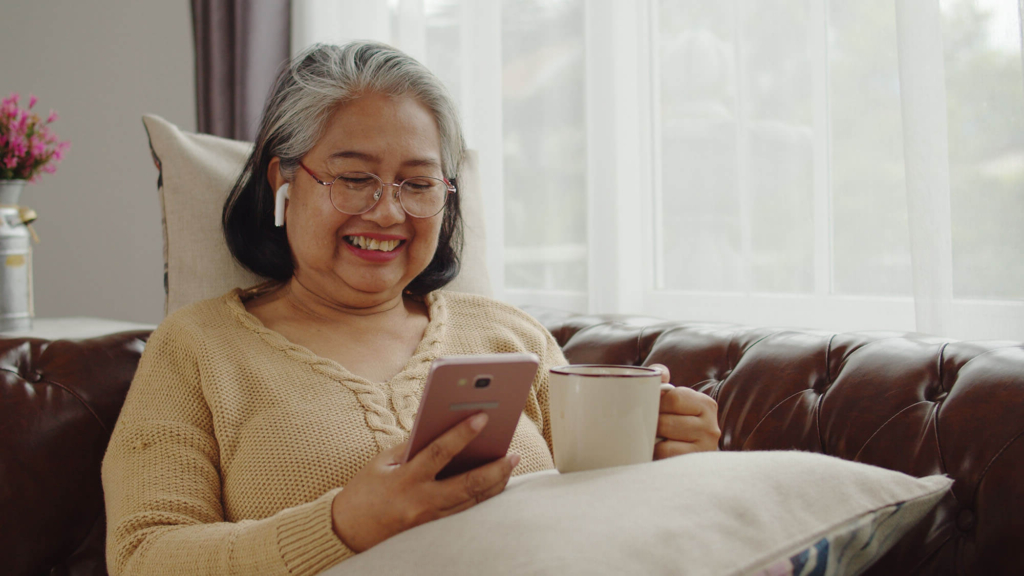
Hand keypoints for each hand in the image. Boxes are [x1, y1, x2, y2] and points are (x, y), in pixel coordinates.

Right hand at [331, 413, 519, 551]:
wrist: (346, 533)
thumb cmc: (364, 492)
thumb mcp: (382, 463)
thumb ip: (411, 447)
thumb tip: (441, 428)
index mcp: (405, 479)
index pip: (439, 452)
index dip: (462, 433)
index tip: (483, 416)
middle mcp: (420, 502)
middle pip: (467, 484)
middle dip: (494, 468)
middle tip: (513, 454)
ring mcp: (429, 521)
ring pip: (471, 502)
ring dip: (494, 484)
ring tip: (510, 465)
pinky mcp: (432, 532)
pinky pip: (464, 514)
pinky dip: (481, 499)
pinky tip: (495, 486)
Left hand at [649, 364, 720, 458]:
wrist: (688, 454)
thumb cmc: (675, 420)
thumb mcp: (673, 397)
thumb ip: (662, 378)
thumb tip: (661, 373)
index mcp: (706, 405)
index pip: (673, 398)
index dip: (656, 403)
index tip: (651, 407)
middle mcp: (711, 428)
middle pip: (665, 422)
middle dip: (652, 424)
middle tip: (646, 425)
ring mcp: (704, 450)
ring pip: (663, 443)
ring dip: (652, 440)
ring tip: (651, 438)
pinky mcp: (693, 465)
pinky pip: (664, 458)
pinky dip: (655, 454)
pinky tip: (655, 451)